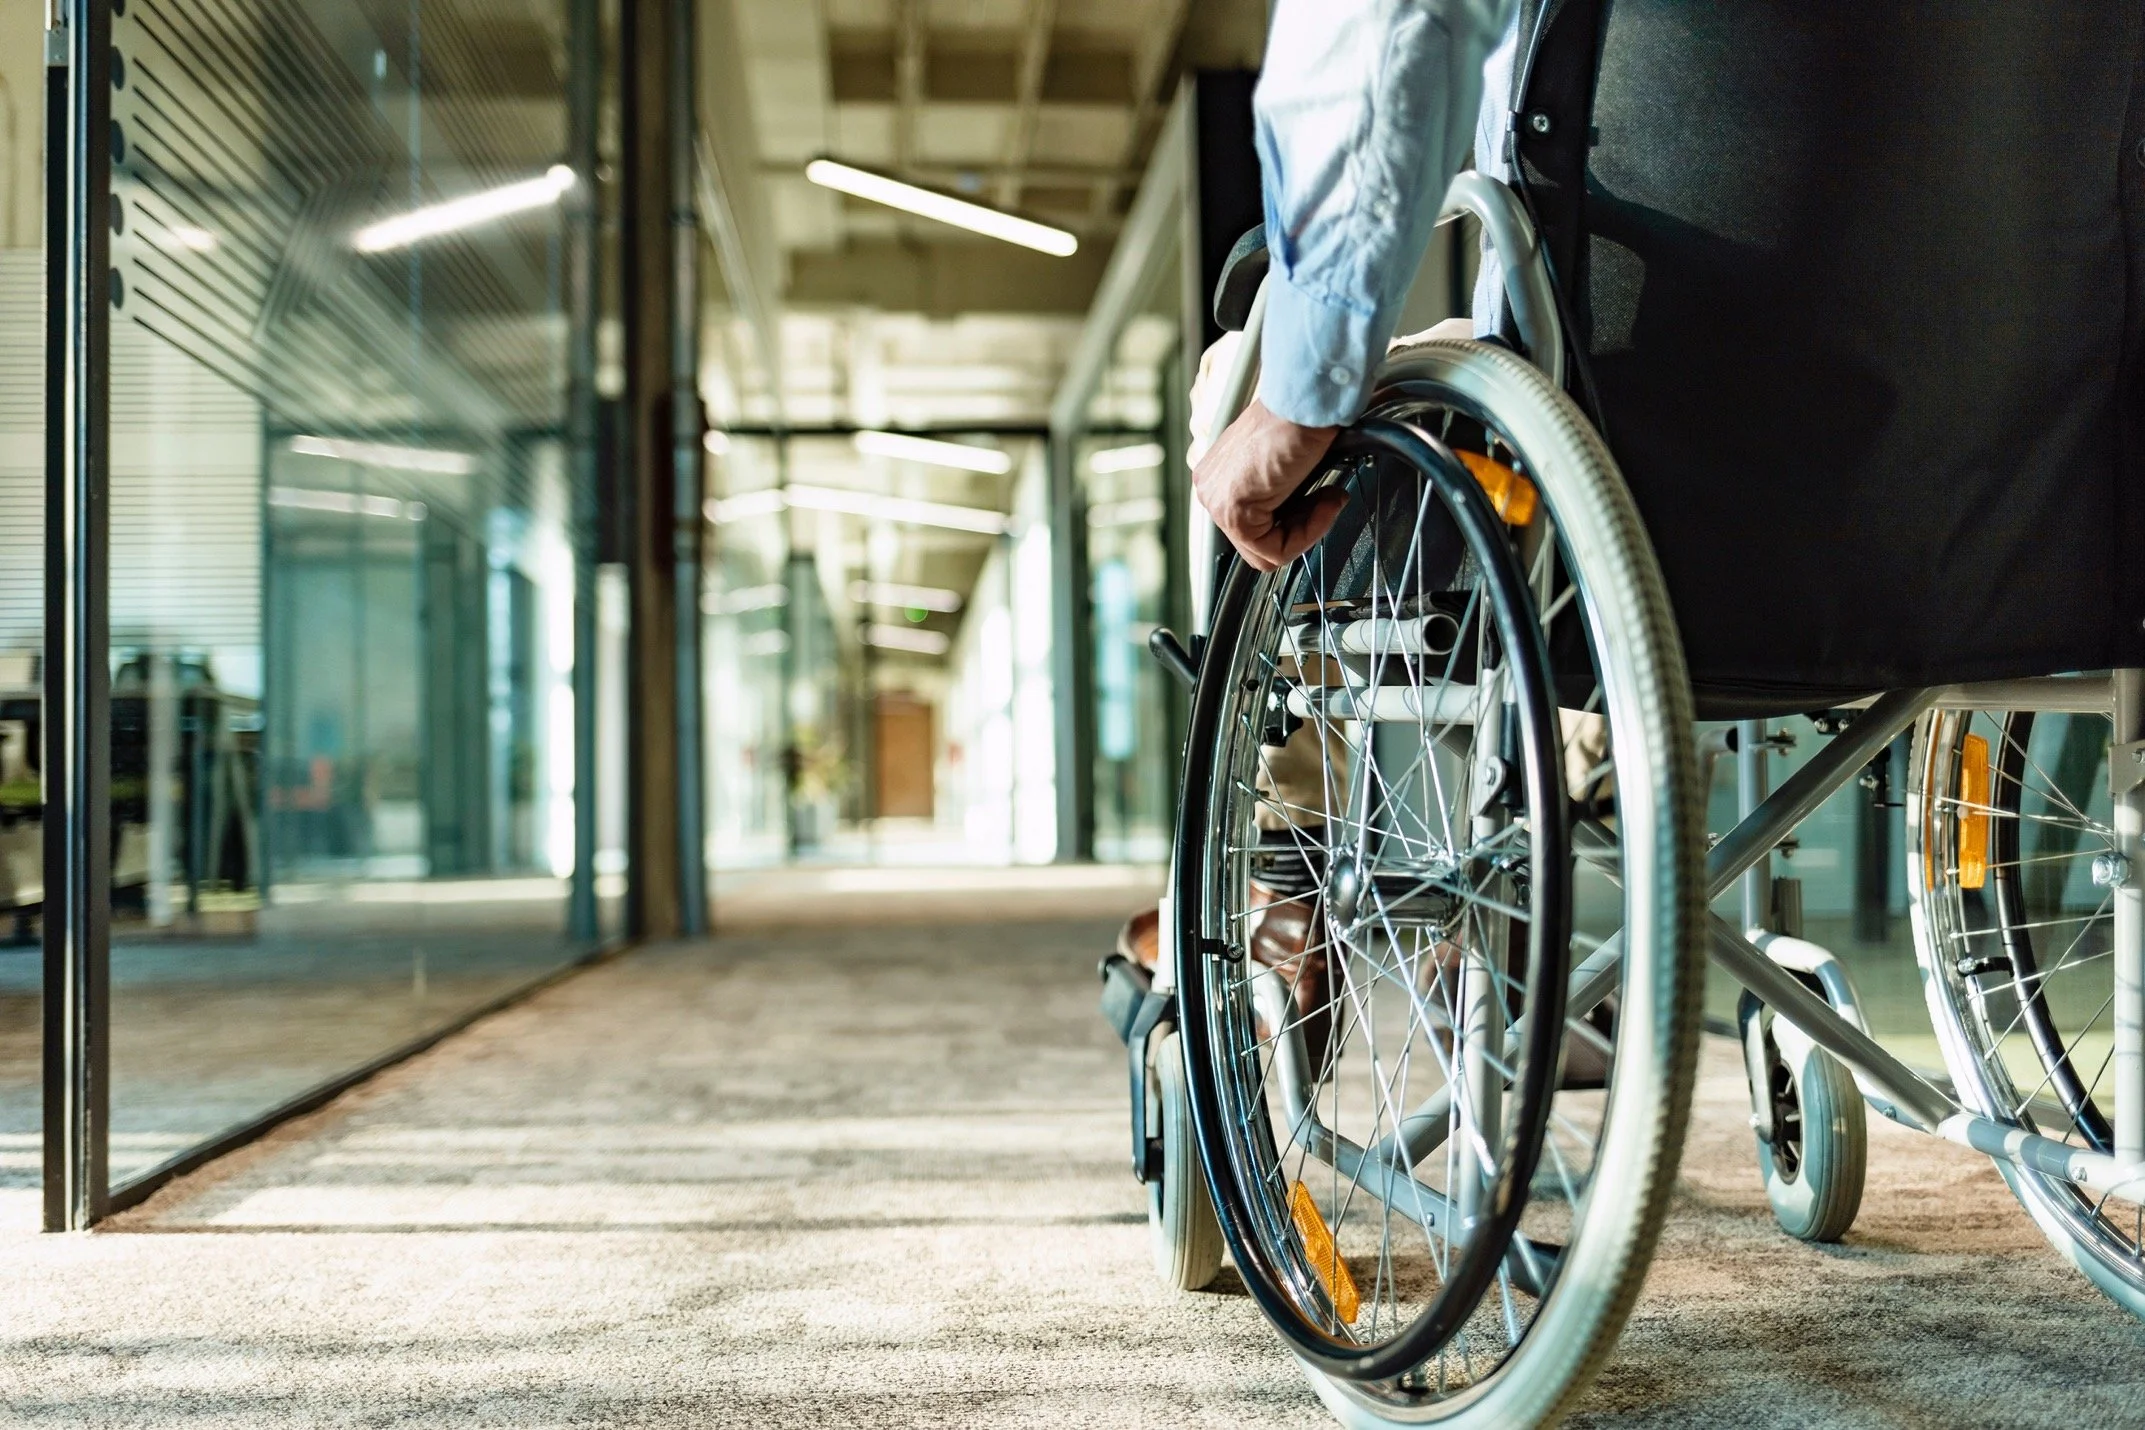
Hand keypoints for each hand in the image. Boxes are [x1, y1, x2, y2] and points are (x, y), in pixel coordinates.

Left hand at [1192, 399, 1344, 571]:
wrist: (1308, 400)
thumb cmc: (1302, 418)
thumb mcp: (1286, 461)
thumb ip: (1281, 491)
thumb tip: (1299, 515)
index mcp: (1218, 475)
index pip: (1254, 527)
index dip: (1297, 521)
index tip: (1323, 498)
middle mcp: (1211, 488)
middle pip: (1258, 542)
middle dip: (1303, 528)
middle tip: (1329, 500)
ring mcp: (1217, 501)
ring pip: (1266, 551)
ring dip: (1309, 530)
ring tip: (1329, 499)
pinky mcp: (1233, 511)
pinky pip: (1273, 550)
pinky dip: (1308, 535)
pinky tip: (1324, 504)